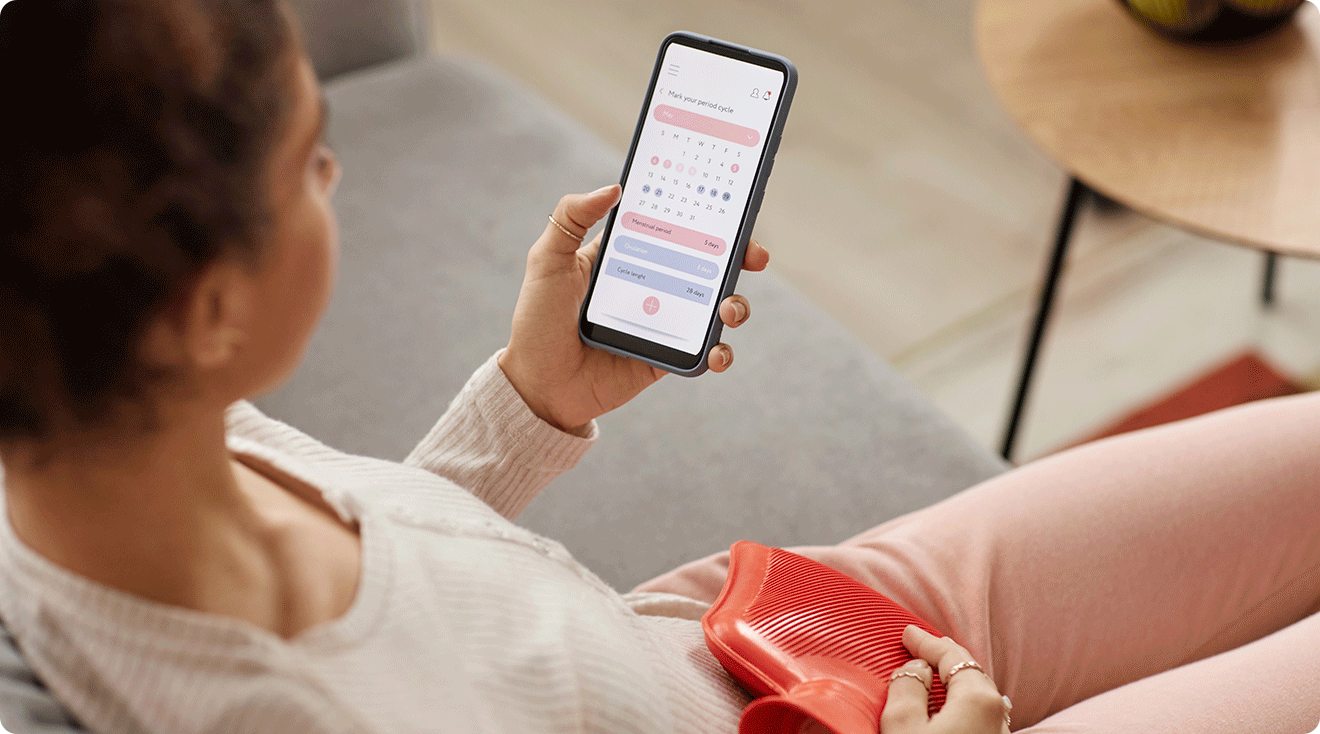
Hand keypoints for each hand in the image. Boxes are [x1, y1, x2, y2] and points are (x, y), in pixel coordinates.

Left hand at [498, 185, 769, 433]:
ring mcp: (663, 322)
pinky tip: (716, 352)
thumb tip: (613, 187)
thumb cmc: (537, 322)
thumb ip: (571, 218)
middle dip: (738, 255)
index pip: (673, 227)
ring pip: (713, 306)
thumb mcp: (546, 262)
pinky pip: (704, 352)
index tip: (729, 204)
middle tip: (754, 254)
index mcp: (627, 256)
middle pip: (706, 264)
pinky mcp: (666, 358)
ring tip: (728, 308)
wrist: (537, 387)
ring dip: (735, 303)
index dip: (703, 216)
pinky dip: (720, 352)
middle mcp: (652, 285)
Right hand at [882, 625, 1012, 733]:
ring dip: (954, 682)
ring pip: (977, 696)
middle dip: (944, 658)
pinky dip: (961, 703)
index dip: (926, 642)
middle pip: (970, 673)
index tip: (907, 633)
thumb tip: (916, 668)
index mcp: (978, 700)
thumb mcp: (903, 727)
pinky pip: (979, 716)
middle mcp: (997, 714)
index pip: (952, 656)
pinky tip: (950, 708)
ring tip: (935, 673)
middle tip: (921, 646)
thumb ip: (907, 689)